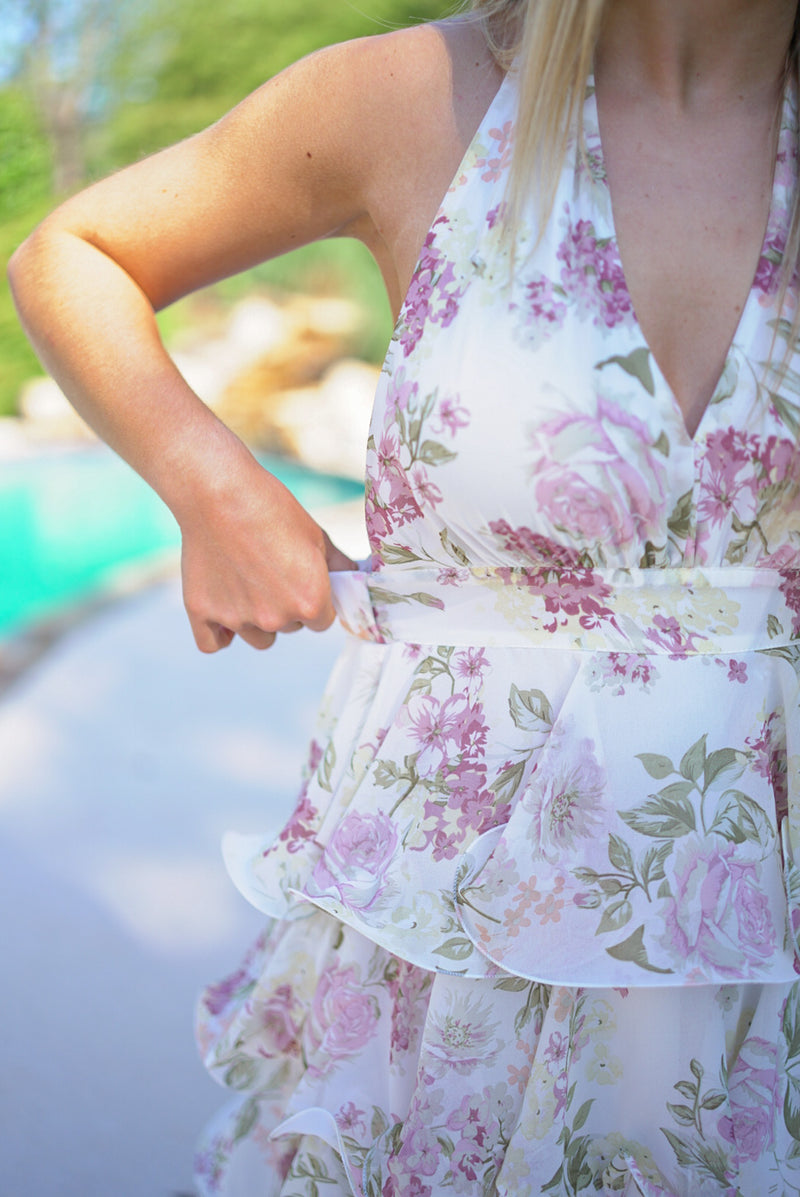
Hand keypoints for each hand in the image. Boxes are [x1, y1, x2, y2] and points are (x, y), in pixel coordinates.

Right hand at [177, 451, 356, 652]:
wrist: (218, 491)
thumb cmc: (271, 507)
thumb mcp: (316, 535)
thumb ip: (337, 567)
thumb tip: (353, 580)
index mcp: (310, 602)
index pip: (321, 621)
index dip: (314, 599)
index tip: (300, 578)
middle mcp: (275, 618)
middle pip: (289, 628)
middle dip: (285, 607)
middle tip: (270, 570)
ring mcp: (237, 619)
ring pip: (258, 638)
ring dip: (256, 620)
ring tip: (246, 581)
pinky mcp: (202, 612)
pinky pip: (213, 644)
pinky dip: (219, 633)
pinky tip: (224, 610)